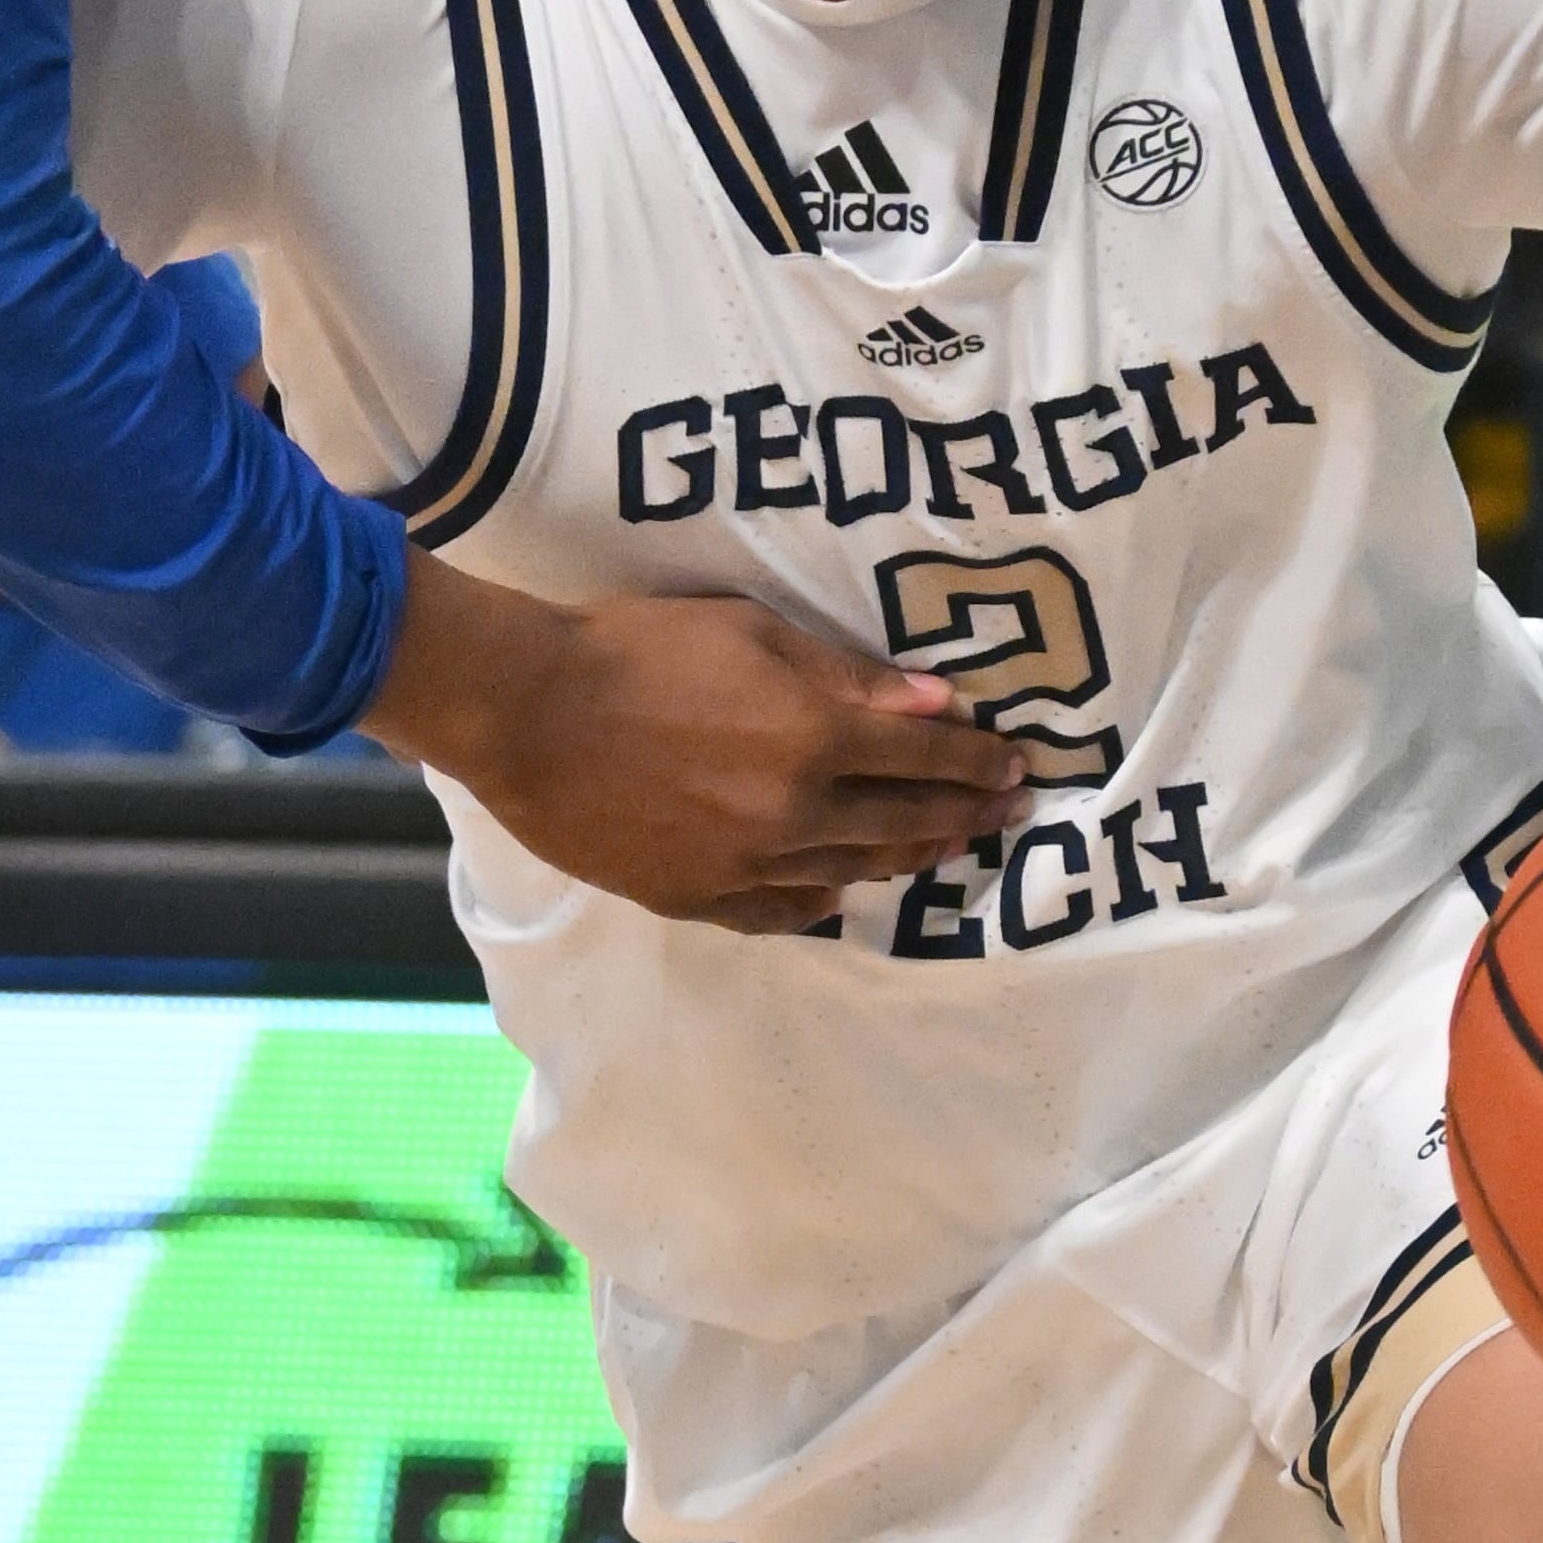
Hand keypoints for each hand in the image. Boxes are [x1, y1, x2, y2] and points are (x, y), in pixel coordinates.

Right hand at [372, 562, 1030, 927]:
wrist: (526, 712)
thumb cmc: (635, 648)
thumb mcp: (750, 633)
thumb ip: (847, 676)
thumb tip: (935, 704)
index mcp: (815, 738)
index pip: (927, 758)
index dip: (978, 762)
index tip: (1015, 766)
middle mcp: (795, 814)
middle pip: (903, 821)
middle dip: (963, 814)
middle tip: (1004, 814)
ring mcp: (747, 865)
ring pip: (852, 870)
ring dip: (907, 858)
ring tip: (941, 848)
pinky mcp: (697, 896)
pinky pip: (781, 910)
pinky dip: (821, 899)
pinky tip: (841, 891)